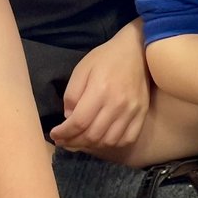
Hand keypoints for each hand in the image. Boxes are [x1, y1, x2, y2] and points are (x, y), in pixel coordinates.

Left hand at [51, 24, 150, 151]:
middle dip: (74, 142)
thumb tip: (69, 118)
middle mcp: (117, 104)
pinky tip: (102, 138)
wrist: (137, 50)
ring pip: (109, 141)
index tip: (55, 134)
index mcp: (99, 91)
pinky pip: (127, 139)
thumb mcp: (81, 69)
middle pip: (93, 135)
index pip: (79, 123)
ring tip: (81, 141)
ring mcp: (132, 111)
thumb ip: (72, 95)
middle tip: (64, 141)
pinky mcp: (142, 114)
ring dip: (92, 146)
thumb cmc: (106, 58)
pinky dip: (112, 144)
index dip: (64, 133)